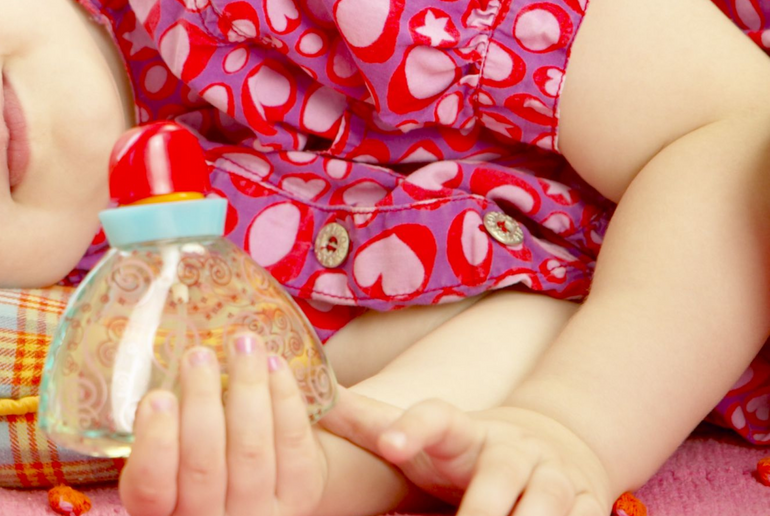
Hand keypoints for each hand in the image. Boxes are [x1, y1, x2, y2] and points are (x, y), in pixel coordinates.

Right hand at [119, 335, 326, 515]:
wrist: (251, 490)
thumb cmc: (191, 460)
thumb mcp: (161, 458)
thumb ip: (153, 429)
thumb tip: (152, 378)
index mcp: (160, 511)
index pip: (150, 488)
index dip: (155, 444)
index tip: (158, 397)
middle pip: (204, 465)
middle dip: (202, 401)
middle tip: (198, 355)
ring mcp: (258, 514)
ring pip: (251, 452)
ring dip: (247, 390)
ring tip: (241, 344)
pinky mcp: (301, 498)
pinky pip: (294, 448)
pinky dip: (285, 401)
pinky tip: (274, 365)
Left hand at [322, 391, 614, 515]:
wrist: (550, 445)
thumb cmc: (462, 451)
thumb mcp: (417, 434)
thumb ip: (367, 422)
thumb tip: (312, 397)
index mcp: (461, 431)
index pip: (436, 418)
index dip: (412, 427)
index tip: (390, 445)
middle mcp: (511, 449)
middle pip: (499, 476)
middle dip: (479, 507)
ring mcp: (555, 475)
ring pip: (548, 504)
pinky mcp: (590, 501)